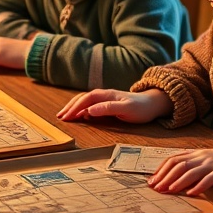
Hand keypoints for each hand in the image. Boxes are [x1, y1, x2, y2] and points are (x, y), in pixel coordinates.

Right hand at [56, 88, 171, 122]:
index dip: (75, 107)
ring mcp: (105, 99)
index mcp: (106, 95)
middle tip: (60, 117)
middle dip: (70, 107)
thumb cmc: (141, 108)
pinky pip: (90, 105)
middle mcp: (104, 95)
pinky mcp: (107, 104)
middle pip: (82, 99)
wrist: (153, 104)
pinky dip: (81, 109)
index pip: (86, 100)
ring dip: (73, 107)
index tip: (67, 117)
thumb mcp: (126, 109)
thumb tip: (89, 110)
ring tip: (64, 115)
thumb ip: (108, 109)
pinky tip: (78, 116)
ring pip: (85, 101)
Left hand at [148, 147, 212, 195]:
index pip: (173, 159)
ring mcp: (212, 164)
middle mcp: (201, 157)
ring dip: (178, 182)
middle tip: (155, 188)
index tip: (151, 179)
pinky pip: (209, 179)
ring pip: (191, 172)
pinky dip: (199, 186)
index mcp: (195, 154)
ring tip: (169, 190)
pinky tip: (191, 193)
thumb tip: (174, 176)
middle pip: (179, 165)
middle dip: (165, 177)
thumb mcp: (206, 159)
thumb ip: (192, 164)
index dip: (161, 169)